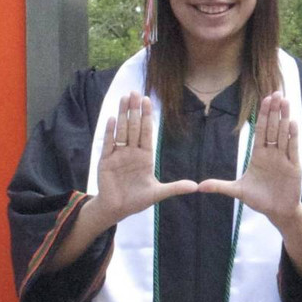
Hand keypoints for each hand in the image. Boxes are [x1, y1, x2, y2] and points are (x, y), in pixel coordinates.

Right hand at [91, 92, 198, 225]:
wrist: (118, 209)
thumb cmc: (137, 200)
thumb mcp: (158, 193)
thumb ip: (175, 188)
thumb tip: (196, 187)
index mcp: (145, 156)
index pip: (146, 132)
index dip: (147, 117)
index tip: (148, 101)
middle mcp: (131, 152)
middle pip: (134, 127)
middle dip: (135, 110)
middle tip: (136, 92)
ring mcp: (118, 155)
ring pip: (121, 131)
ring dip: (123, 114)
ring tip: (124, 98)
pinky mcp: (106, 161)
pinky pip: (108, 143)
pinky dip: (110, 131)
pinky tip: (112, 119)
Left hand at [198, 91, 301, 224]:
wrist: (277, 211)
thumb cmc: (259, 199)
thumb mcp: (237, 192)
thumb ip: (220, 186)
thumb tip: (199, 186)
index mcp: (259, 155)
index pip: (261, 131)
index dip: (263, 115)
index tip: (264, 99)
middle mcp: (272, 154)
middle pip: (273, 128)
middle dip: (274, 111)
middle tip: (276, 93)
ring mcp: (283, 159)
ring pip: (283, 134)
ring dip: (284, 118)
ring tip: (285, 101)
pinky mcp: (293, 167)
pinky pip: (293, 149)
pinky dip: (292, 136)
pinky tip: (292, 123)